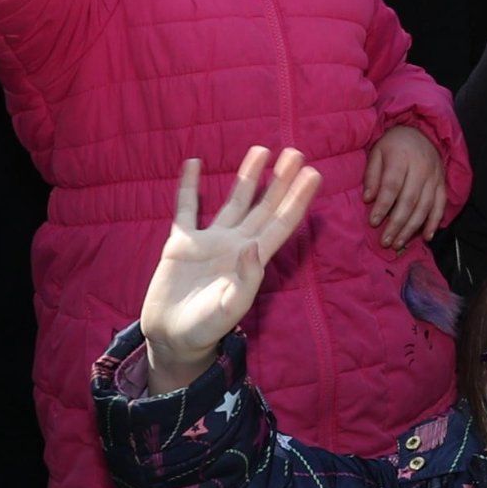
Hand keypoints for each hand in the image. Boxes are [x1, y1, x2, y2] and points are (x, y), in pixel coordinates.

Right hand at [137, 147, 322, 392]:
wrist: (171, 338)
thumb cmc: (206, 328)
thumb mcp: (229, 309)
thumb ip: (245, 280)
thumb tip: (253, 246)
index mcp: (252, 259)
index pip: (281, 223)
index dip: (298, 199)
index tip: (314, 173)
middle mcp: (235, 244)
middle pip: (264, 205)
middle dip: (280, 180)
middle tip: (296, 152)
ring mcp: (210, 241)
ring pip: (233, 201)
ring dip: (247, 176)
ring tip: (261, 149)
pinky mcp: (181, 244)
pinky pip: (185, 209)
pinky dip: (188, 187)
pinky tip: (193, 163)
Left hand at [360, 122, 446, 248]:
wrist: (421, 131)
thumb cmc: (394, 145)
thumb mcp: (377, 152)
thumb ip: (372, 175)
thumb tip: (368, 199)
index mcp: (402, 158)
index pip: (393, 185)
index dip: (383, 205)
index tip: (373, 222)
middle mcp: (422, 168)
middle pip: (410, 199)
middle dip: (396, 223)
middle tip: (385, 241)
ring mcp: (435, 176)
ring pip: (425, 206)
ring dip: (412, 227)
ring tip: (399, 243)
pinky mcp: (442, 183)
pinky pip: (441, 204)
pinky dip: (435, 222)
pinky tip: (427, 236)